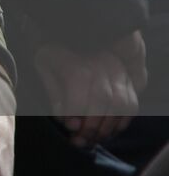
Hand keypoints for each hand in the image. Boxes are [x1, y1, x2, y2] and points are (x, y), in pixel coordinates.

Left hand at [35, 31, 144, 147]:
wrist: (73, 35)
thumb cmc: (54, 53)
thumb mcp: (44, 67)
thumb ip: (54, 93)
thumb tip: (63, 119)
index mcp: (77, 66)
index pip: (80, 95)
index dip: (75, 115)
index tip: (69, 128)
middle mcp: (102, 69)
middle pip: (103, 103)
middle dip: (92, 126)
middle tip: (80, 140)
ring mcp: (118, 74)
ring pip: (121, 105)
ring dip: (108, 127)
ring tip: (93, 138)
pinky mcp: (127, 79)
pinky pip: (131, 105)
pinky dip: (121, 122)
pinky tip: (107, 131)